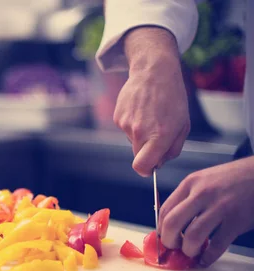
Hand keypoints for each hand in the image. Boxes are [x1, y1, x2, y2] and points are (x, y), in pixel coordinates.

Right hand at [115, 27, 190, 176]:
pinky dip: (133, 123)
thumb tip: (158, 163)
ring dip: (140, 133)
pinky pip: (125, 128)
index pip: (142, 166)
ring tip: (150, 114)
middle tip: (156, 134)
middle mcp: (140, 132)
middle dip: (146, 150)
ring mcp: (126, 124)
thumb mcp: (183, 125)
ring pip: (132, 140)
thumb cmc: (172, 98)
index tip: (150, 167)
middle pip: (137, 155)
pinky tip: (141, 108)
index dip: (146, 170)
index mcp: (159, 136)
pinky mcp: (117, 116)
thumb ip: (172, 149)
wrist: (154, 71)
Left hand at [159, 157, 253, 266]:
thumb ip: (187, 197)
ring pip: (193, 236)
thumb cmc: (233, 178)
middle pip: (172, 223)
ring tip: (191, 252)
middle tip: (173, 248)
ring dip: (188, 250)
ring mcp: (220, 207)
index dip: (160, 228)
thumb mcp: (204, 180)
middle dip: (169, 241)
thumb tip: (171, 222)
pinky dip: (208, 257)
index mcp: (190, 183)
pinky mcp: (236, 221)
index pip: (164, 210)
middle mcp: (202, 194)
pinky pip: (217, 245)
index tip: (163, 237)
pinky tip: (206, 259)